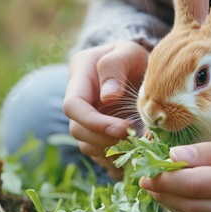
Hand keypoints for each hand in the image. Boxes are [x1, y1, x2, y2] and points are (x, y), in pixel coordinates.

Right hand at [63, 41, 148, 179]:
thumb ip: (115, 66)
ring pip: (87, 145)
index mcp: (79, 78)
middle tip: (134, 139)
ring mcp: (85, 119)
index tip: (123, 128)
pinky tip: (133, 156)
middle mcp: (78, 101)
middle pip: (78, 130)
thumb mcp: (127, 51)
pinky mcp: (96, 133)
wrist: (134, 65)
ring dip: (110, 152)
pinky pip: (99, 154)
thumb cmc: (131, 56)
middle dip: (104, 139)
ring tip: (137, 148)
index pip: (72, 106)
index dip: (94, 122)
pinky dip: (114, 160)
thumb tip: (108, 96)